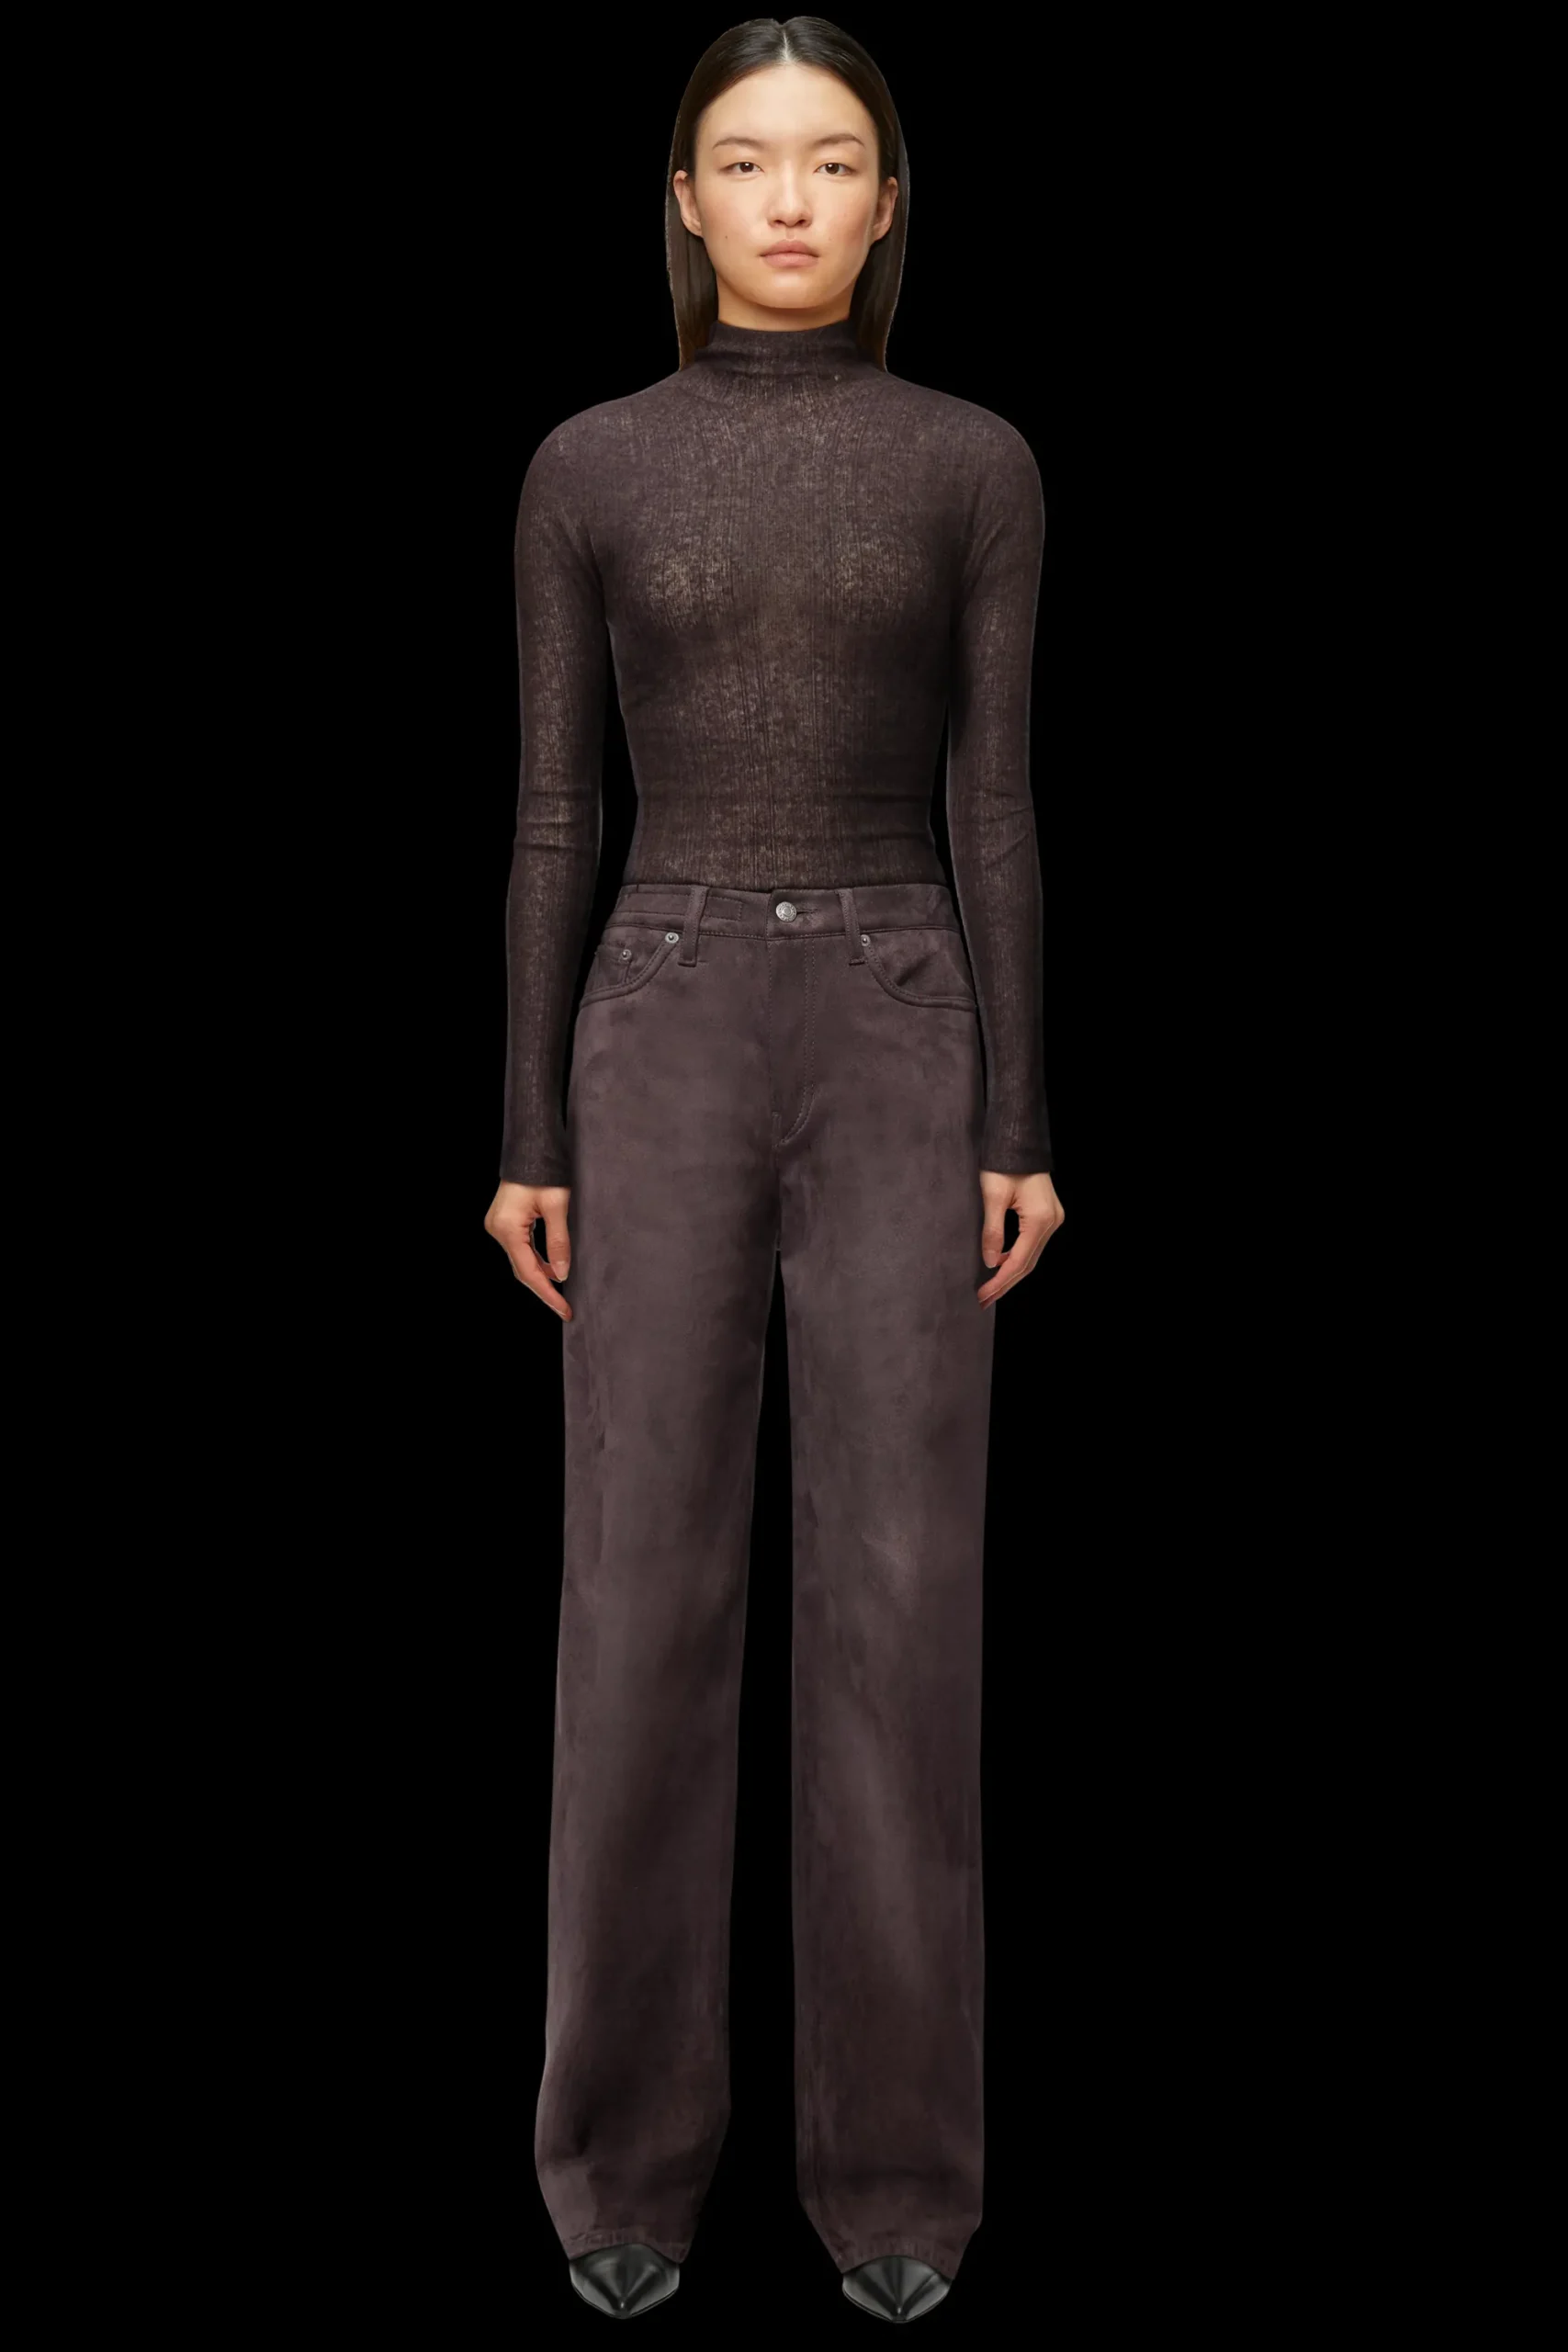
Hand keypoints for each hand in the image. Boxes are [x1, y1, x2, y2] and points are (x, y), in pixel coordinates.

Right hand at [484, 1181, 573, 1320]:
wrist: (531, 1147)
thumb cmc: (544, 1171)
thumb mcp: (558, 1206)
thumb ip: (559, 1242)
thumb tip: (561, 1274)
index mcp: (508, 1229)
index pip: (529, 1272)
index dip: (548, 1294)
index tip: (564, 1309)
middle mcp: (497, 1230)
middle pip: (522, 1270)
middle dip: (544, 1290)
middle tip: (565, 1309)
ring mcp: (498, 1226)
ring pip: (520, 1261)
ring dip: (540, 1276)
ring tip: (561, 1294)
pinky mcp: (503, 1223)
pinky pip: (520, 1249)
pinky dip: (535, 1261)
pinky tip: (550, 1269)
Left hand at [977, 1168, 1063, 1308]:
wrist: (1019, 1141)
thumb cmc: (1003, 1163)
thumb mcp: (992, 1197)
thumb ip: (992, 1231)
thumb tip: (991, 1262)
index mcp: (1039, 1219)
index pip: (1019, 1261)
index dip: (1000, 1281)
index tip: (982, 1295)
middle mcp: (1052, 1222)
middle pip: (1028, 1263)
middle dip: (1006, 1283)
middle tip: (984, 1299)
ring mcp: (1053, 1218)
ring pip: (1032, 1255)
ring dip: (1012, 1272)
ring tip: (990, 1288)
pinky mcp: (1048, 1214)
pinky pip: (1033, 1244)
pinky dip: (1018, 1257)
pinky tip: (1001, 1263)